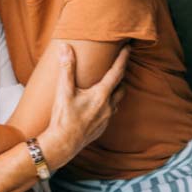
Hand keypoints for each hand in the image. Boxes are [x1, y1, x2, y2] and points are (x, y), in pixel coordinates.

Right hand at [38, 44, 128, 169]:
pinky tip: (97, 104)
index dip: (123, 59)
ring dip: (114, 91)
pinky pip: (109, 112)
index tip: (128, 48)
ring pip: (116, 101)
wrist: (63, 143)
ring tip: (107, 84)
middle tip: (117, 66)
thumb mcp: (64, 91)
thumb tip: (65, 47)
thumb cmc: (63, 117)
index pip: (116, 73)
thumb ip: (66, 68)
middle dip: (121, 76)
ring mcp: (106, 118)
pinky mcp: (102, 127)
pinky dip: (107, 104)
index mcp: (101, 95)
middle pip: (121, 87)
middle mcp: (108, 106)